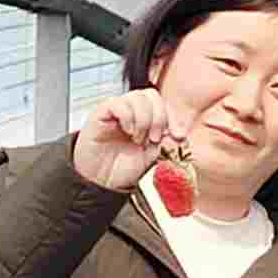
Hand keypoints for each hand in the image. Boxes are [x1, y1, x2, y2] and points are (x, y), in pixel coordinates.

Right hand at [74, 82, 184, 196]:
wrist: (99, 182)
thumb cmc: (120, 169)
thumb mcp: (150, 154)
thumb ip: (163, 139)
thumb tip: (177, 130)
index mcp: (143, 119)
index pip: (162, 104)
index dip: (173, 118)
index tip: (178, 136)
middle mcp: (129, 112)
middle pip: (151, 95)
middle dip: (159, 117)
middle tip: (154, 138)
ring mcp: (115, 111)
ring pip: (137, 97)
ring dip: (144, 119)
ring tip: (137, 138)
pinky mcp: (100, 114)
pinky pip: (118, 103)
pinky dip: (128, 117)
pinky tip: (127, 131)